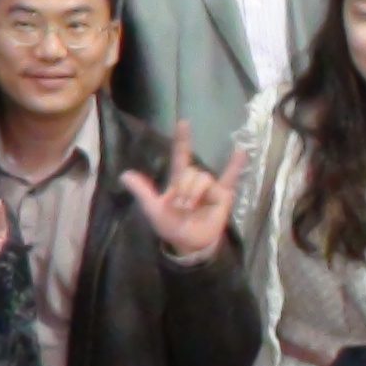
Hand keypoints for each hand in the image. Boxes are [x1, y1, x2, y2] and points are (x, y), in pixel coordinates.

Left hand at [120, 122, 246, 262]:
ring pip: (202, 178)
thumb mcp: (153, 209)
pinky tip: (242, 151)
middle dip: (183, 188)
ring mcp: (210, 187)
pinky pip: (231, 178)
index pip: (181, 155)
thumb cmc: (171, 225)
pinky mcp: (223, 195)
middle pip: (190, 171)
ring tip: (191, 208)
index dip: (182, 139)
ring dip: (194, 193)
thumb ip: (142, 191)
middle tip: (180, 206)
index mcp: (178, 180)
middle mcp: (195, 180)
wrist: (188, 243)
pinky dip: (236, 165)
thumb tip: (124, 175)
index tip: (183, 122)